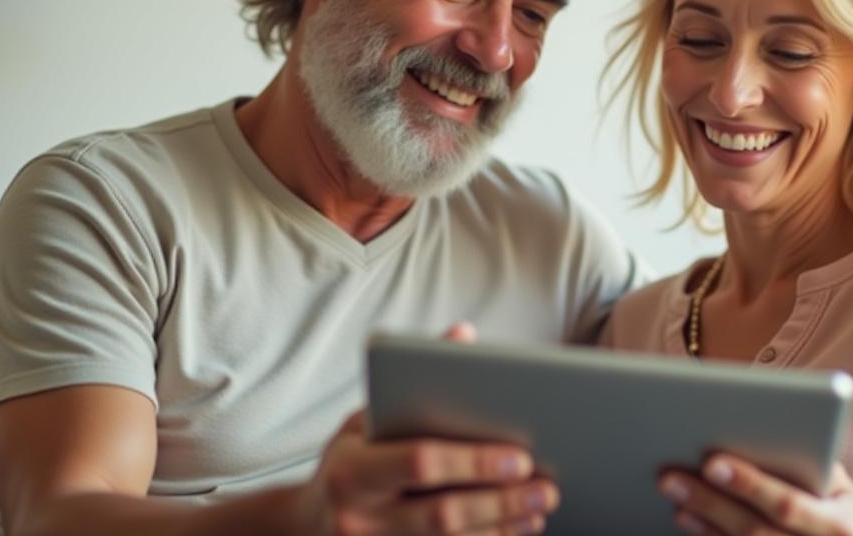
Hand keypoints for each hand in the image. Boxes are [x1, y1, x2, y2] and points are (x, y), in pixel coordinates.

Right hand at [291, 323, 556, 535]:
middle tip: (545, 487)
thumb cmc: (349, 459)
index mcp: (350, 469)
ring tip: (539, 507)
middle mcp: (357, 519)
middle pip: (442, 516)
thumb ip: (413, 380)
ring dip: (502, 527)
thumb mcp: (367, 417)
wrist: (307, 524)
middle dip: (500, 501)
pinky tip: (516, 530)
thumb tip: (463, 335)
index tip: (521, 457)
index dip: (475, 461)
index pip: (420, 463)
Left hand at [658, 457, 852, 535]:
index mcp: (838, 526)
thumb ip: (806, 459)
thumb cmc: (843, 507)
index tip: (712, 461)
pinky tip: (689, 526)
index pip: (787, 505)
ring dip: (705, 528)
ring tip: (676, 500)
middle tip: (669, 476)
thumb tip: (755, 427)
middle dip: (710, 503)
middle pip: (754, 533)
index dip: (749, 484)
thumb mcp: (839, 483)